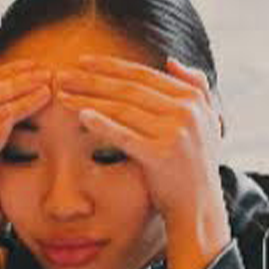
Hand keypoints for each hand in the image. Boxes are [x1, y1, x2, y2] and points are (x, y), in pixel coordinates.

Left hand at [54, 55, 228, 268]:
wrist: (198, 208)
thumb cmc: (193, 167)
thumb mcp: (206, 122)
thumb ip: (196, 88)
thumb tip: (170, 60)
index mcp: (192, 99)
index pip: (144, 75)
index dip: (111, 66)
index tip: (84, 62)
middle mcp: (186, 112)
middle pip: (129, 89)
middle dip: (92, 80)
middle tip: (63, 75)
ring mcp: (174, 133)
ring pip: (122, 109)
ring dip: (88, 99)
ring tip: (62, 94)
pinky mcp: (161, 155)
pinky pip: (124, 134)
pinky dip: (101, 123)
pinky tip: (80, 115)